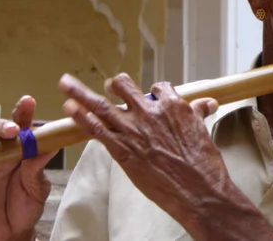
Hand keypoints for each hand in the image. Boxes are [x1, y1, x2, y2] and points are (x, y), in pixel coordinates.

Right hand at [0, 96, 55, 240]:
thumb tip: (52, 145)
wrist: (9, 232)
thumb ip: (38, 167)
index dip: (23, 111)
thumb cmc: (26, 205)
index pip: (22, 126)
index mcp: (20, 149)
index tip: (27, 101)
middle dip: (2, 125)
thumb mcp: (37, 187)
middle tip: (10, 131)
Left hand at [59, 73, 228, 225]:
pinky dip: (80, 117)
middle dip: (116, 85)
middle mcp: (149, 112)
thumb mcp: (202, 130)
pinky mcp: (122, 149)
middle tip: (110, 88)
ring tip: (65, 83)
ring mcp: (133, 129)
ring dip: (80, 92)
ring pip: (101, 104)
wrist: (198, 189)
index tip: (151, 98)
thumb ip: (199, 112)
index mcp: (171, 105)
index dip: (153, 93)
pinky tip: (69, 108)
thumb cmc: (203, 162)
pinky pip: (96, 129)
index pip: (157, 87)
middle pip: (124, 86)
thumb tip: (207, 102)